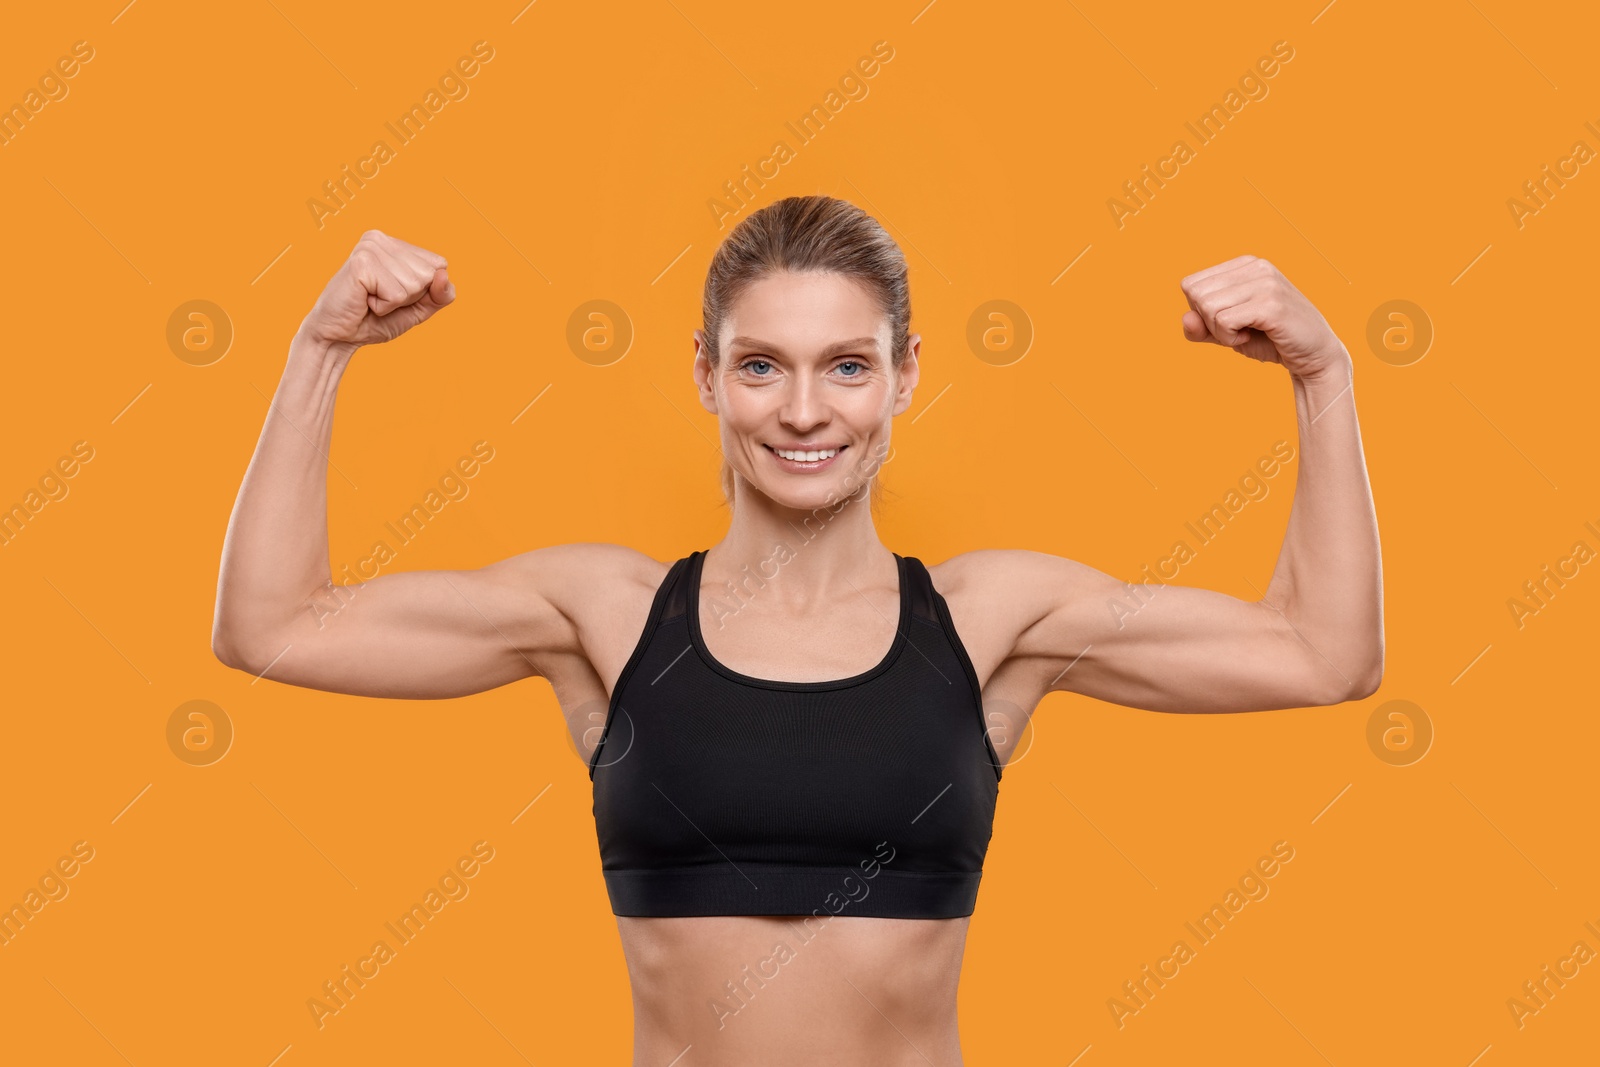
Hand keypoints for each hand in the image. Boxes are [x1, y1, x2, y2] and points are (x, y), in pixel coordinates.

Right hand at [298, 230, 454, 352]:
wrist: (338, 337)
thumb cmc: (374, 320)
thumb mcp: (417, 309)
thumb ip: (439, 294)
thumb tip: (444, 274)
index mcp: (395, 243)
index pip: (439, 264)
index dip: (425, 290)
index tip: (395, 295)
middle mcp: (381, 239)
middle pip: (429, 274)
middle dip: (409, 297)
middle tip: (380, 299)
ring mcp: (370, 247)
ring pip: (414, 284)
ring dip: (394, 302)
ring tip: (370, 299)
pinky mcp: (362, 263)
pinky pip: (397, 293)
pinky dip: (384, 306)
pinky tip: (364, 300)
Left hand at [1179, 255, 1347, 379]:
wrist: (1313, 356)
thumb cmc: (1269, 341)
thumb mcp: (1226, 333)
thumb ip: (1201, 328)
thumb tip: (1186, 318)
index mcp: (1245, 264)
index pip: (1191, 284)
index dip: (1200, 312)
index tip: (1229, 321)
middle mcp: (1256, 265)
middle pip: (1196, 294)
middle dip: (1208, 322)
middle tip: (1237, 330)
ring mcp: (1266, 282)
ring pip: (1208, 307)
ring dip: (1220, 332)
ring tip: (1246, 333)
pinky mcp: (1271, 303)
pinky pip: (1224, 321)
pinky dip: (1230, 338)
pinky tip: (1252, 337)